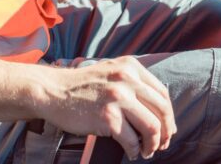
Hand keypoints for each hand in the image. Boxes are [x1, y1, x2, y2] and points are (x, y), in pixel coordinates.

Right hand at [39, 57, 175, 159]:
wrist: (52, 91)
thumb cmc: (80, 86)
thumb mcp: (110, 71)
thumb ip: (132, 83)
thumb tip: (156, 110)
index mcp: (131, 67)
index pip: (162, 94)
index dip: (168, 115)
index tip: (168, 128)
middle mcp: (128, 79)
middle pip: (162, 110)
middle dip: (166, 132)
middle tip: (162, 144)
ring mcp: (118, 98)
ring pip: (152, 127)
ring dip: (153, 144)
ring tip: (147, 151)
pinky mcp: (108, 117)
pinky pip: (132, 141)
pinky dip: (134, 151)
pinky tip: (131, 153)